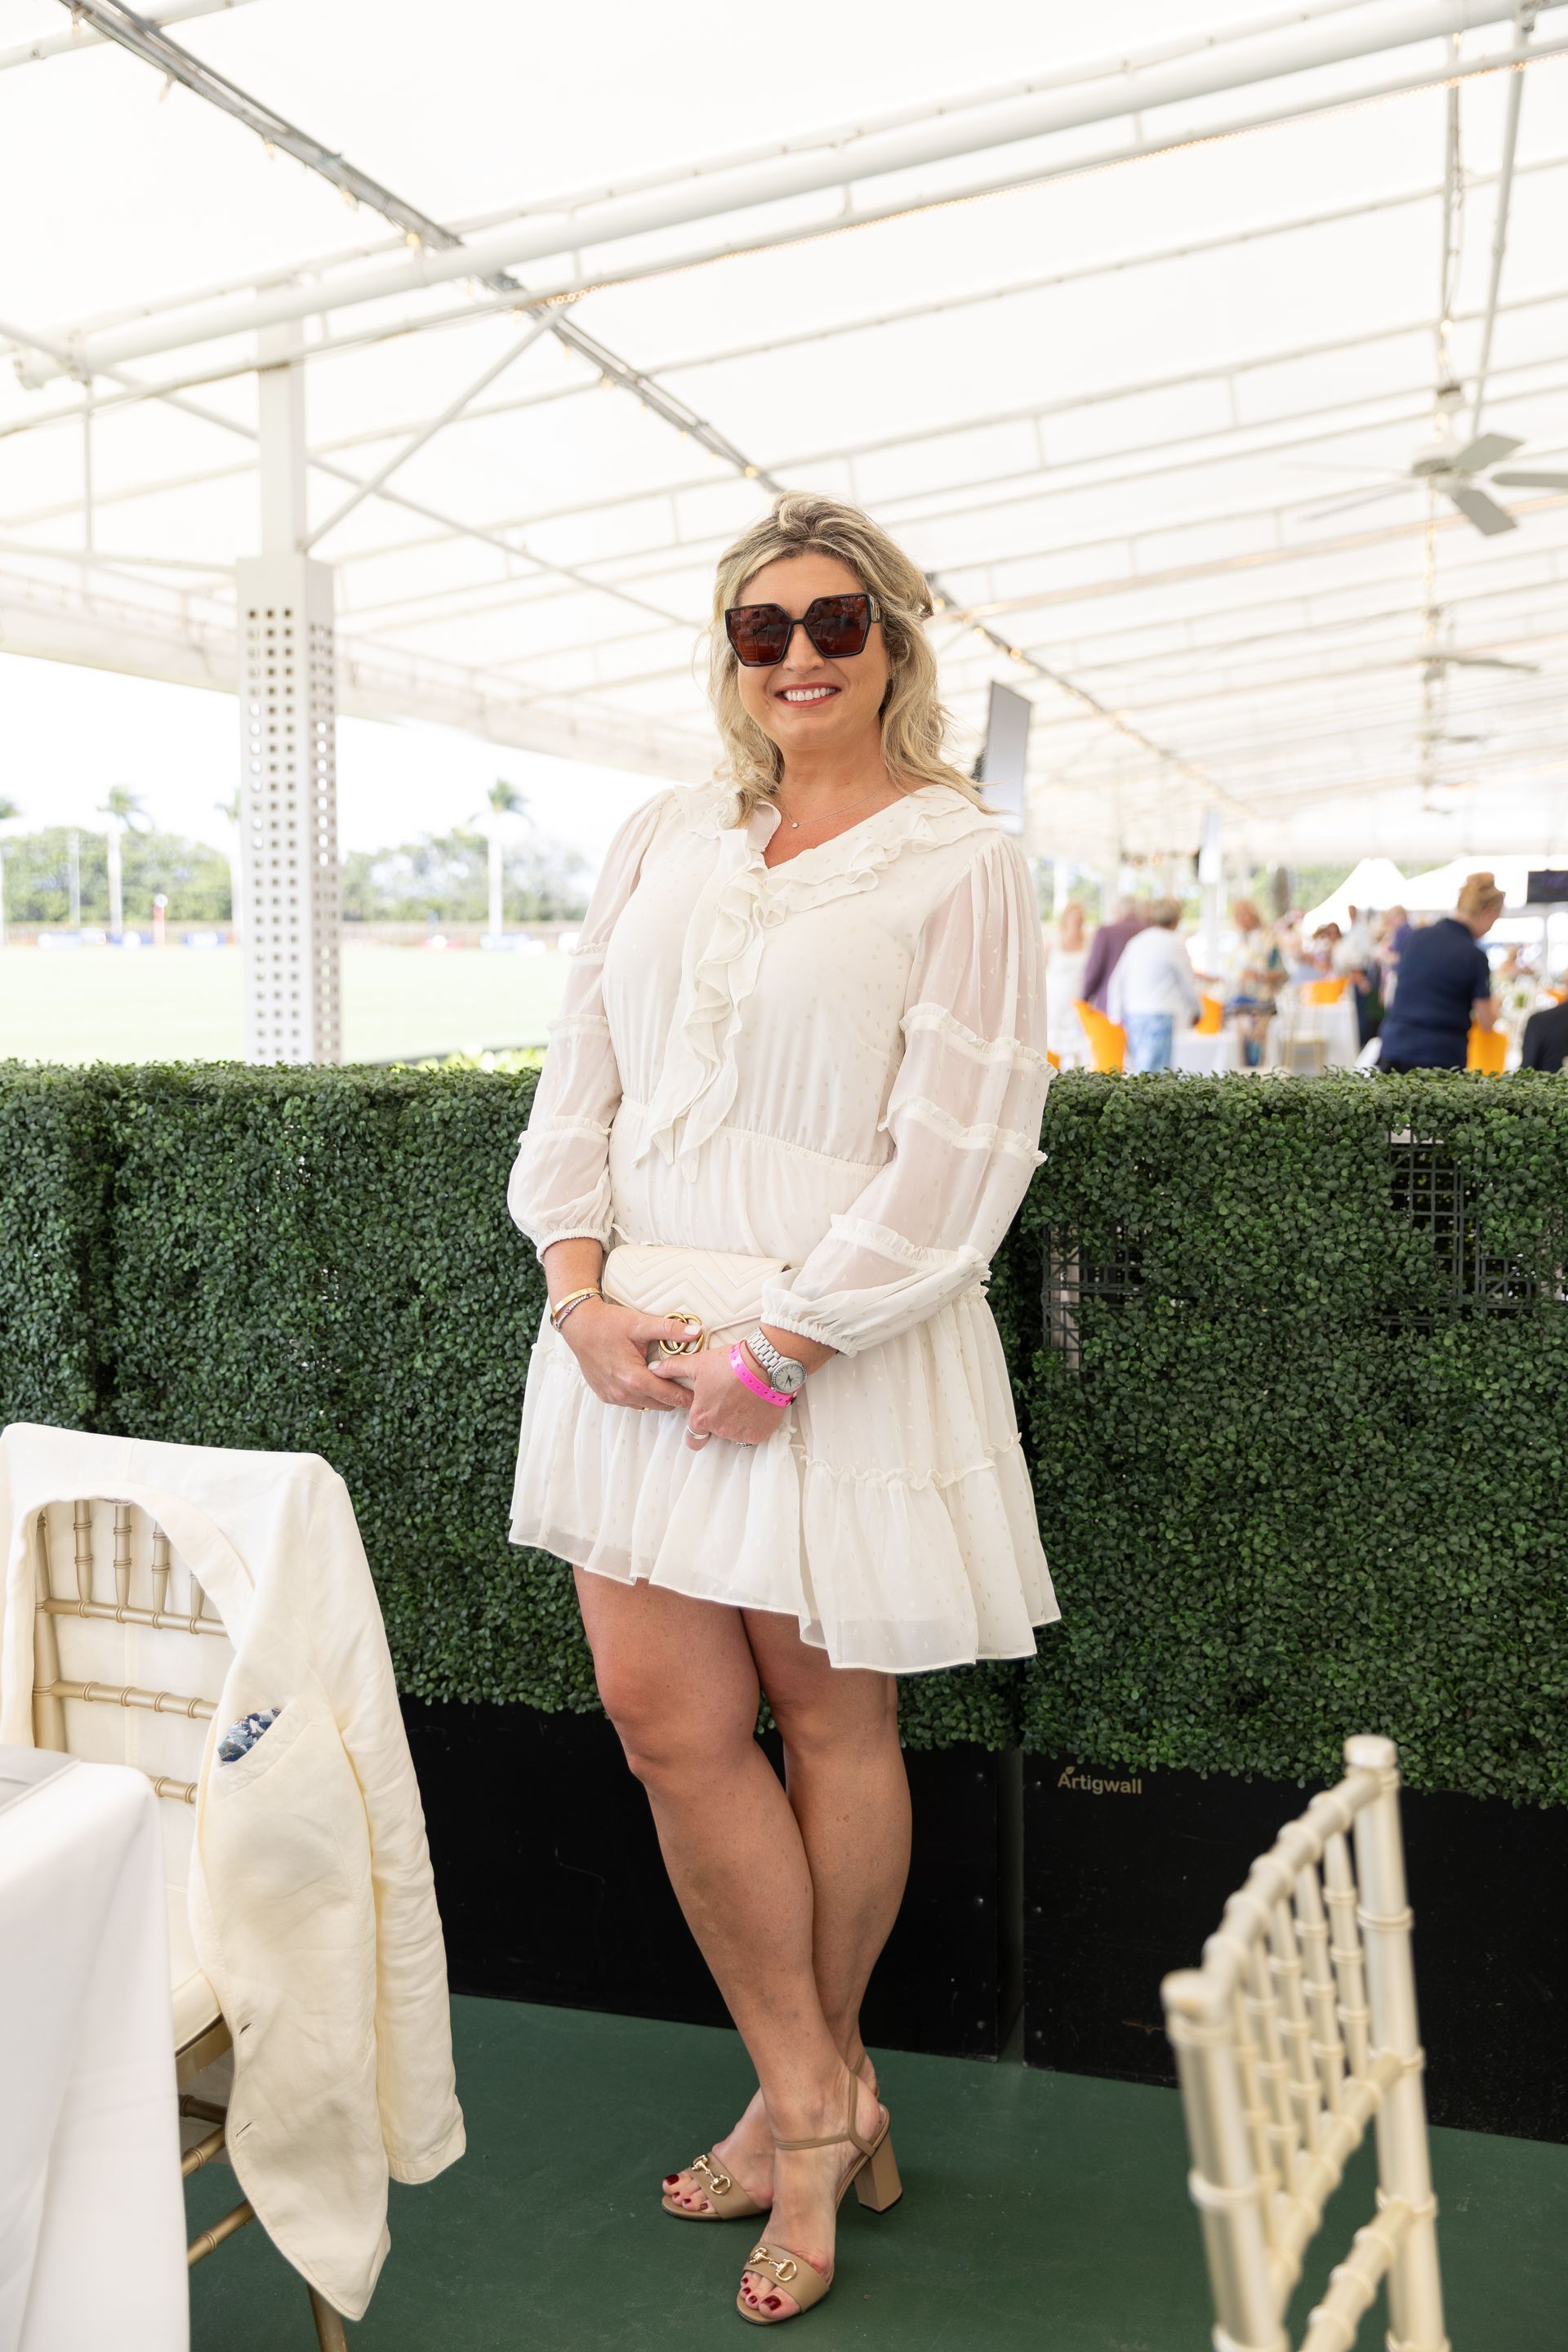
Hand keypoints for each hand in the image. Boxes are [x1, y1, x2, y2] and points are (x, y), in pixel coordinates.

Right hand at [559, 1298, 695, 1412]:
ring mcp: (613, 1396)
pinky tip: (645, 1379)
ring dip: (658, 1396)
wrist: (579, 1326)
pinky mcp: (606, 1396)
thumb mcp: (640, 1324)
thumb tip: (696, 1332)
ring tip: (667, 1379)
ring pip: (647, 1405)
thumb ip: (670, 1330)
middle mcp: (623, 1392)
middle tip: (687, 1383)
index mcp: (634, 1378)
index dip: (688, 1396)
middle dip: (675, 1397)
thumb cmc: (607, 1324)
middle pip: (661, 1404)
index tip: (700, 1392)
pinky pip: (632, 1402)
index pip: (671, 1396)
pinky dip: (642, 1394)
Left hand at [649, 1344, 790, 1449]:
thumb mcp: (698, 1364)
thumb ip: (672, 1369)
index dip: (698, 1428)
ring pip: (735, 1432)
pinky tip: (756, 1405)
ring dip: (737, 1420)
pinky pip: (753, 1433)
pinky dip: (755, 1423)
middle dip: (720, 1418)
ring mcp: (740, 1434)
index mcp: (701, 1417)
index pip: (693, 1438)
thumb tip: (654, 1368)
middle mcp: (719, 1430)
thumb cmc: (730, 1364)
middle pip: (716, 1432)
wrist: (765, 1364)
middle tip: (729, 1398)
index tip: (706, 1416)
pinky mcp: (759, 1434)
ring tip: (744, 1398)